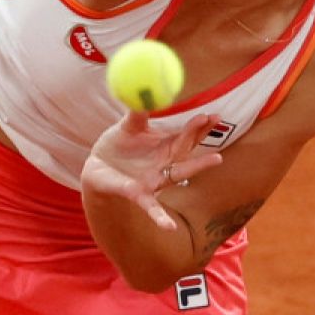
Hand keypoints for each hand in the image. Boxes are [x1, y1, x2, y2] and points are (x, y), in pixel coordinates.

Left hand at [80, 112, 223, 229]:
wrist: (96, 168)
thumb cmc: (116, 146)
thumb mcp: (127, 126)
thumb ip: (137, 111)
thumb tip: (146, 87)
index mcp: (163, 146)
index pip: (186, 134)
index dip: (199, 124)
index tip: (212, 113)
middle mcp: (165, 163)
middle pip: (187, 149)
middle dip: (202, 136)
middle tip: (216, 121)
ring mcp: (155, 180)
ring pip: (180, 173)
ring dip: (198, 166)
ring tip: (218, 159)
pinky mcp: (140, 194)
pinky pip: (152, 208)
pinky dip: (161, 218)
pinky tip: (169, 227)